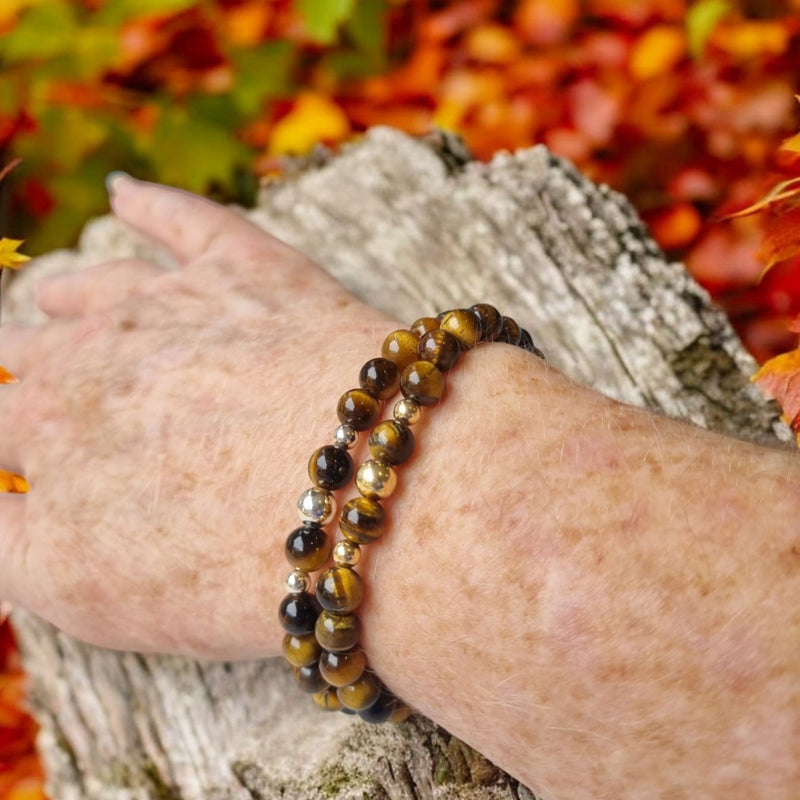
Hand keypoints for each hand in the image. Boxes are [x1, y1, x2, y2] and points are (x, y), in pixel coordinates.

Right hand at [0, 176, 392, 658]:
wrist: (347, 492)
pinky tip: (129, 196)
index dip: (12, 439)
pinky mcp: (246, 268)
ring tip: (56, 294)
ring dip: (75, 292)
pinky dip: (154, 207)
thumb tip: (7, 504)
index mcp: (45, 433)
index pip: (1, 427)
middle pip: (36, 352)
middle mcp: (91, 358)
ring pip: (101, 287)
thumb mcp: (88, 593)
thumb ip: (17, 543)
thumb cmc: (226, 563)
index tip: (24, 442)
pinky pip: (186, 222)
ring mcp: (168, 305)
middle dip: (25, 361)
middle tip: (26, 363)